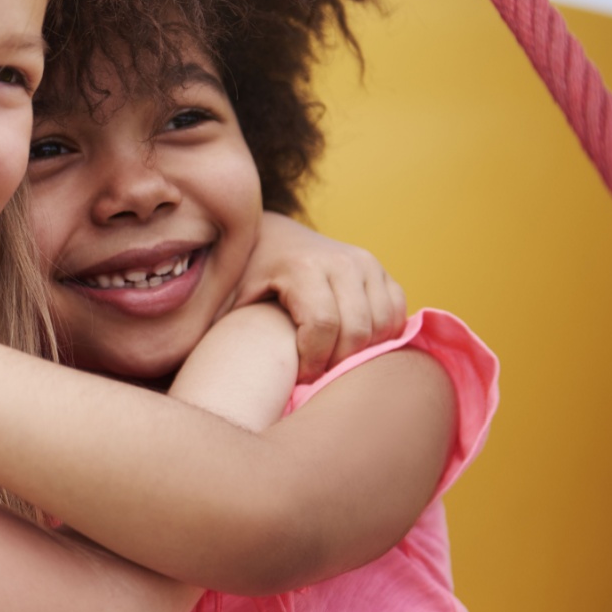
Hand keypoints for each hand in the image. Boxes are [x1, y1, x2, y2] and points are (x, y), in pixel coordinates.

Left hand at [238, 213, 406, 381]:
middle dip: (337, 363)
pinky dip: (381, 336)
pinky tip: (351, 344)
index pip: (323, 326)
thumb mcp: (227, 301)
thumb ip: (224, 330)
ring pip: (382, 325)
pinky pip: (396, 313)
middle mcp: (340, 260)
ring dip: (361, 352)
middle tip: (315, 374)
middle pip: (357, 331)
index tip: (297, 375)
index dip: (313, 361)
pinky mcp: (379, 269)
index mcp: (301, 266)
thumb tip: (215, 371)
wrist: (268, 237)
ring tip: (330, 359)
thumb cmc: (243, 278)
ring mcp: (364, 262)